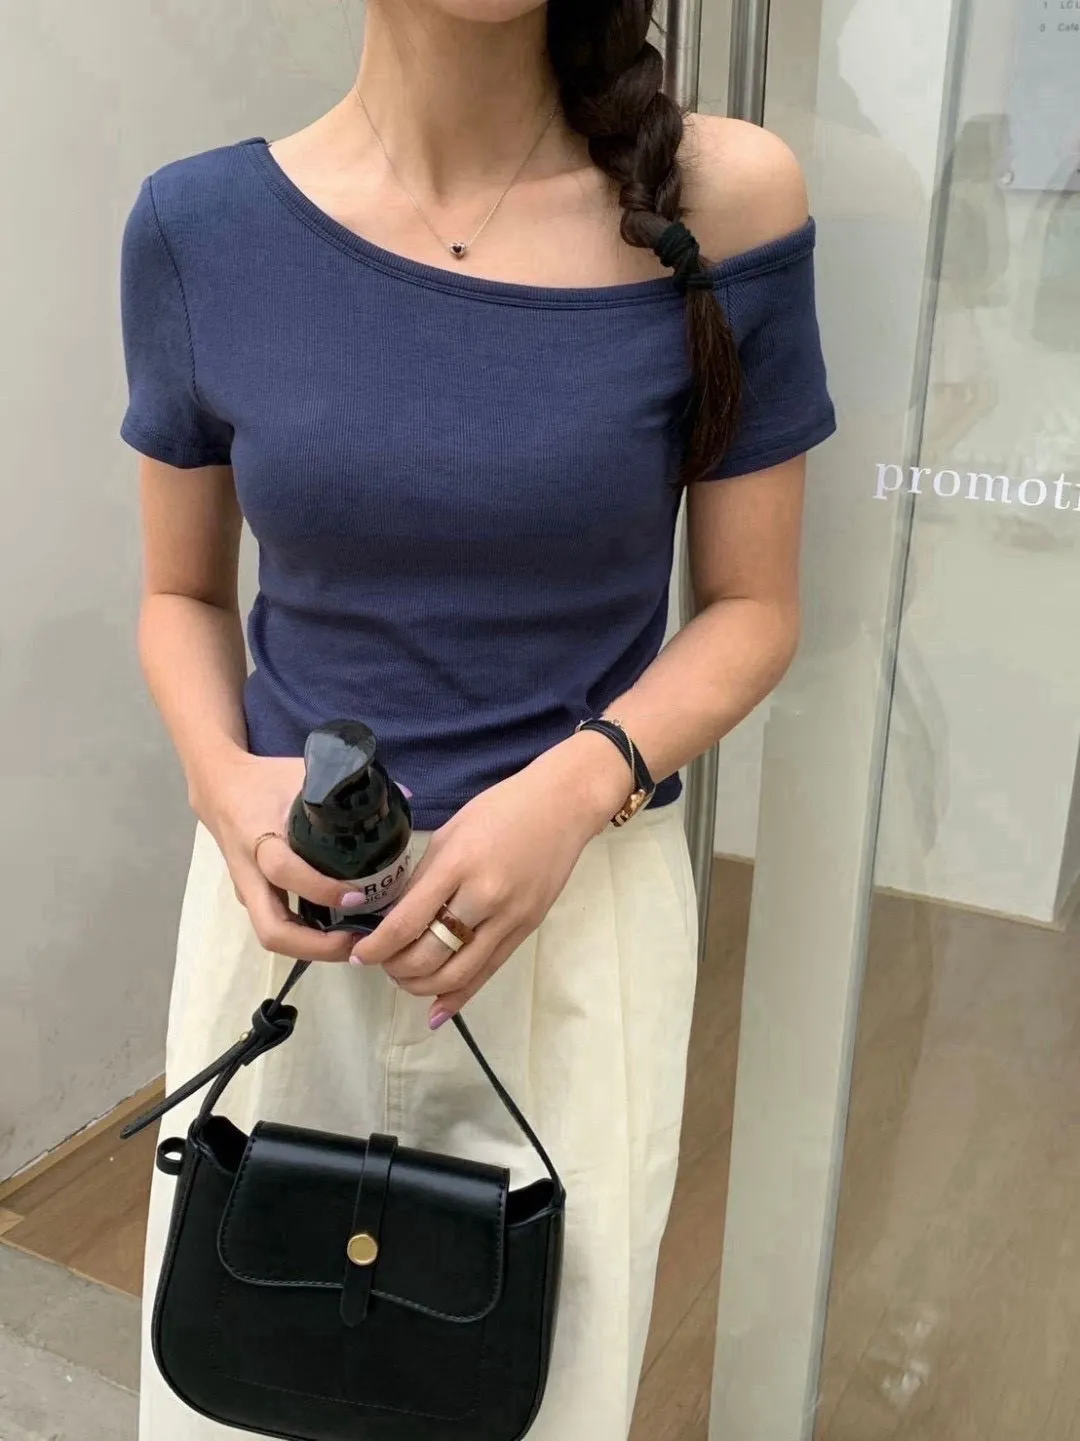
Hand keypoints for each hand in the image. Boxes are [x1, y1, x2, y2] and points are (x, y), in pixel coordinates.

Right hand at [193, 752, 363, 963]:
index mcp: (259, 836)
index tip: (357, 896)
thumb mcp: (303, 772)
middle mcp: (249, 873)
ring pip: (271, 936)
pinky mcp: (252, 898)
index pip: (284, 871)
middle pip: (271, 929)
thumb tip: (404, 795)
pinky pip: (276, 926)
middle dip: (316, 945)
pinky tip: (338, 933)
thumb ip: (348, 784)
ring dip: (312, 949)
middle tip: (357, 941)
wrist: (219, 789)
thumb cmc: (265, 780)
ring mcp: (248, 891)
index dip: (321, 889)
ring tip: (354, 944)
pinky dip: (305, 937)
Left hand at [349, 733, 630, 1025]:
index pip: (408, 921)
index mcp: (458, 865)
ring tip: (404, 978)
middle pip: (430, 956)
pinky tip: (436, 1011)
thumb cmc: (501, 809)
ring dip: (421, 986)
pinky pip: (487, 972)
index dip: (377, 946)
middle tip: (380, 962)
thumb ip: (423, 878)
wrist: (562, 806)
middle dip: (395, 969)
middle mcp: (484, 897)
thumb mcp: (450, 834)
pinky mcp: (526, 930)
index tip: (358, 954)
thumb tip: (394, 918)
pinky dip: (458, 997)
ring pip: (457, 974)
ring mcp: (509, 918)